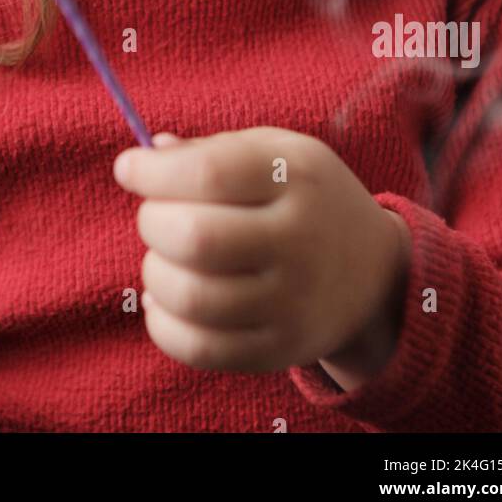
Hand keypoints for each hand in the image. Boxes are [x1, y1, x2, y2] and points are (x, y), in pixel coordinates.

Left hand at [112, 126, 411, 381]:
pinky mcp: (280, 349)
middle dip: (153, 221)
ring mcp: (292, 302)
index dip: (152, 172)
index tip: (128, 168)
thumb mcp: (275, 154)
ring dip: (155, 273)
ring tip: (165, 258)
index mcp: (296, 176)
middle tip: (157, 215)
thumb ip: (212, 151)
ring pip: (191, 297)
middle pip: (196, 237)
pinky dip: (163, 324)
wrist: (374, 272)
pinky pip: (200, 348)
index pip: (209, 174)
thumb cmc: (303, 198)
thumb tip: (146, 157)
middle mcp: (300, 240)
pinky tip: (165, 301)